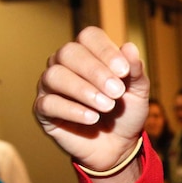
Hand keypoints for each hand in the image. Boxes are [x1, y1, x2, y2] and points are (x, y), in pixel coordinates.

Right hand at [33, 27, 148, 173]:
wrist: (118, 146)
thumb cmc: (125, 113)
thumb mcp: (138, 92)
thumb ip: (135, 71)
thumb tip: (129, 47)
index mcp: (89, 53)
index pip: (89, 37)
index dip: (105, 50)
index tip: (124, 71)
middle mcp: (65, 64)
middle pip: (69, 53)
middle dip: (95, 71)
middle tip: (116, 92)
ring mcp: (51, 86)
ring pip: (55, 76)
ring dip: (83, 90)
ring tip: (107, 106)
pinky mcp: (43, 110)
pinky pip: (48, 103)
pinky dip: (72, 110)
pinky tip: (92, 118)